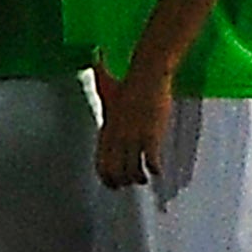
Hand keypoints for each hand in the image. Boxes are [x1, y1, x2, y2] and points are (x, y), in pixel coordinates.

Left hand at [92, 62, 164, 188]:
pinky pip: (152, 162)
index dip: (107, 179)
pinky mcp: (151, 135)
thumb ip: (100, 94)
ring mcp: (134, 138)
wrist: (147, 74)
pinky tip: (158, 170)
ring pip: (134, 172)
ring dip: (139, 178)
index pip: (102, 165)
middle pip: (116, 173)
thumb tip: (93, 67)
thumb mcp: (106, 90)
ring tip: (144, 177)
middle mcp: (118, 138)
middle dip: (123, 182)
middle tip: (131, 181)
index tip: (113, 184)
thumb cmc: (128, 80)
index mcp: (106, 130)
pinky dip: (155, 169)